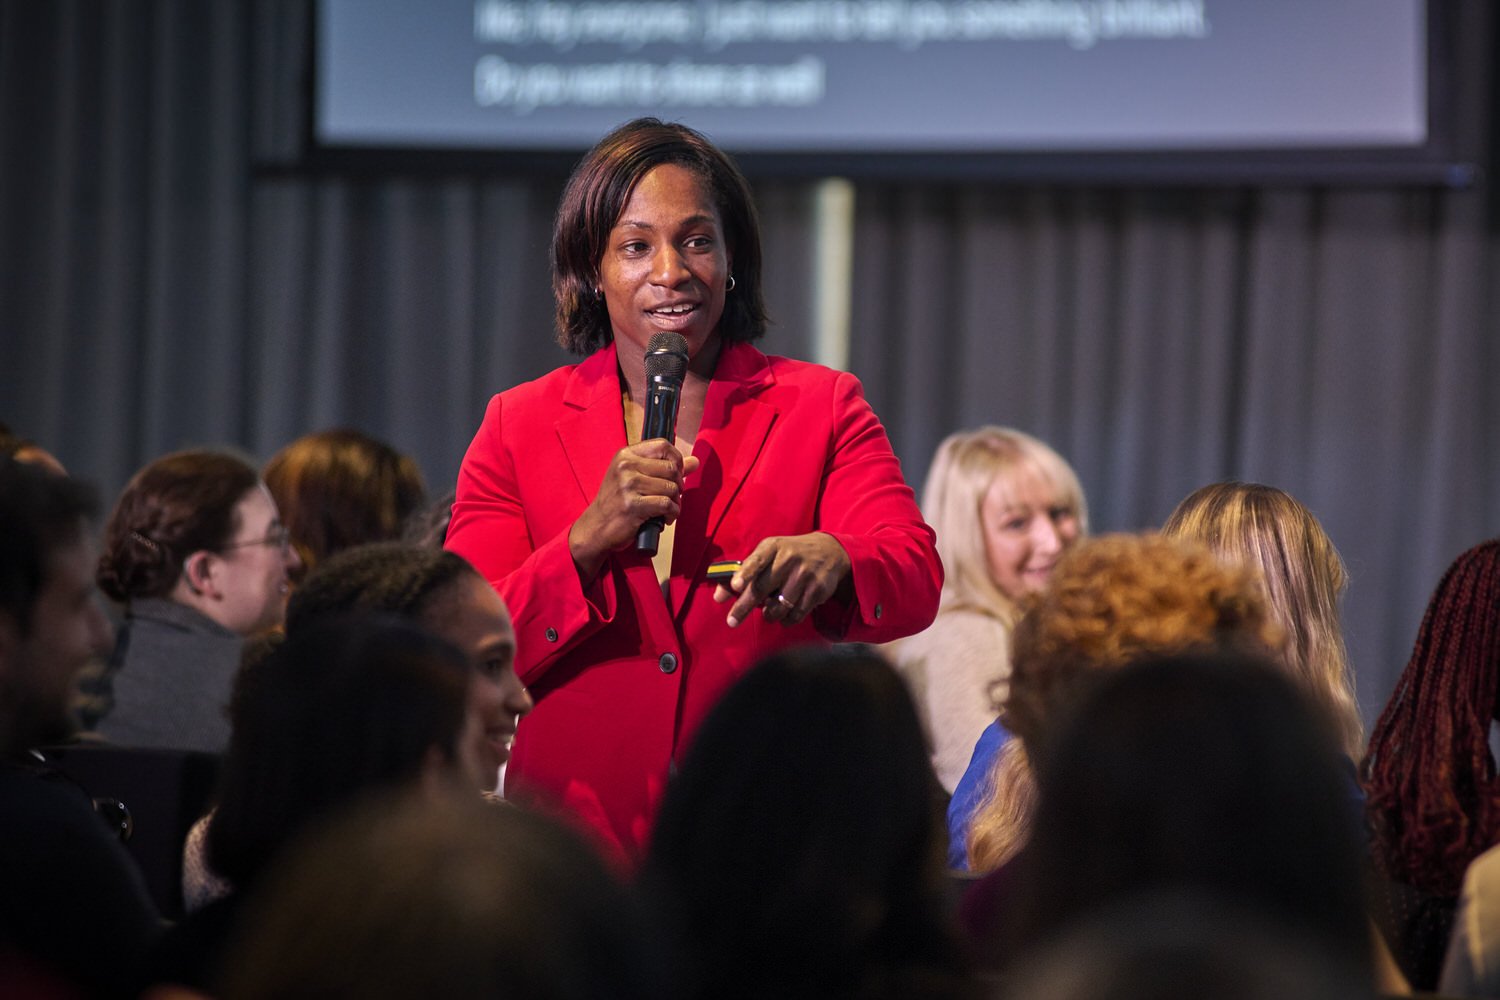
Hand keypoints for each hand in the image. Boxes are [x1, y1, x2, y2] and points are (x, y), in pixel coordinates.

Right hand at [569, 441, 699, 580]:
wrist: (596, 527)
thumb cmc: (617, 502)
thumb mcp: (635, 478)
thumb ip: (665, 467)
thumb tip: (694, 461)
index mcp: (626, 455)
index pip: (663, 445)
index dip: (677, 459)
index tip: (676, 474)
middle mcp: (626, 466)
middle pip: (671, 468)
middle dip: (678, 485)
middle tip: (672, 497)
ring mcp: (628, 485)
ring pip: (671, 488)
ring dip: (675, 502)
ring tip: (667, 510)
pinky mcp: (633, 505)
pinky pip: (667, 505)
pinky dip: (672, 513)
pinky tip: (665, 518)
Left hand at [712, 532, 851, 627]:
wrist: (830, 551)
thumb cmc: (789, 555)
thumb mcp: (768, 555)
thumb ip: (742, 573)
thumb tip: (718, 597)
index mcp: (773, 547)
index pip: (757, 560)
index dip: (745, 573)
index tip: (735, 586)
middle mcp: (789, 558)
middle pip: (762, 588)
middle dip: (744, 607)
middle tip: (732, 621)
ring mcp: (805, 574)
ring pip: (778, 605)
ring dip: (769, 614)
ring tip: (768, 612)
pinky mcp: (818, 589)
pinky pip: (796, 613)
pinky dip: (786, 619)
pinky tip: (784, 615)